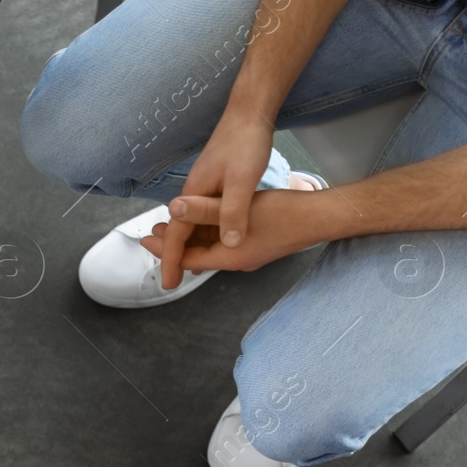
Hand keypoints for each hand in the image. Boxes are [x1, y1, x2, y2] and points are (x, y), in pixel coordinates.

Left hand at [141, 187, 327, 281]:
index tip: (145, 239)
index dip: (165, 249)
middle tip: (153, 231)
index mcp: (230, 257)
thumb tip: (173, 209)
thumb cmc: (285, 213)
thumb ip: (204, 208)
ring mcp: (248, 252)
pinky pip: (225, 240)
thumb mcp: (239, 206)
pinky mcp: (256, 243)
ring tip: (173, 222)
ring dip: (192, 235)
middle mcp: (237, 260)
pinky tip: (204, 219)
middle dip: (175, 243)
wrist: (322, 218)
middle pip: (197, 254)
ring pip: (211, 246)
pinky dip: (209, 231)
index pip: (188, 257)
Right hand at [151, 111, 274, 287]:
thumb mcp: (242, 182)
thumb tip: (228, 244)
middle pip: (179, 232)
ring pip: (192, 224)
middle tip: (173, 278)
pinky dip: (205, 231)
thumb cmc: (245, 143)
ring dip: (190, 244)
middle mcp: (193, 192)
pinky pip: (204, 215)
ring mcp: (203, 187)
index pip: (177, 236)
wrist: (250, 112)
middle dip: (175, 256)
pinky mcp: (215, 182)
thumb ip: (232, 213)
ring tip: (192, 266)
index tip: (168, 284)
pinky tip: (216, 237)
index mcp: (194, 195)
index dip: (172, 261)